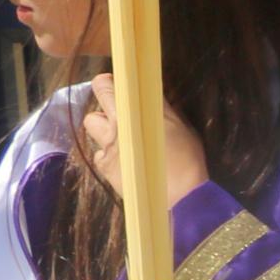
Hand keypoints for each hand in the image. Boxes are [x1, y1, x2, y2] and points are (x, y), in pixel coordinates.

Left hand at [75, 87, 207, 198]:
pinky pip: (98, 154)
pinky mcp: (105, 168)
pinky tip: (123, 161)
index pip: (107, 87)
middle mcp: (113, 128)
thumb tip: (151, 96)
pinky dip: (107, 155)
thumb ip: (161, 110)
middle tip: (118, 111)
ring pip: (92, 128)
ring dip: (102, 129)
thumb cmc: (187, 158)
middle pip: (93, 107)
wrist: (180, 196)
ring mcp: (107, 149)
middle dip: (102, 106)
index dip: (108, 83)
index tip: (116, 84)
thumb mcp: (181, 127)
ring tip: (121, 137)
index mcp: (131, 114)